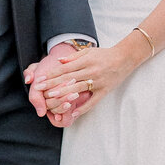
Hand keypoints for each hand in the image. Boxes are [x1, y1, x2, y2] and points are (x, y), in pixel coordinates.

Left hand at [33, 35, 150, 120]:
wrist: (125, 58)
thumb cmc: (105, 54)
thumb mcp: (89, 51)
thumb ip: (73, 57)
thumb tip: (59, 61)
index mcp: (86, 61)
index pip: (65, 68)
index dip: (52, 74)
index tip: (41, 79)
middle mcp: (91, 71)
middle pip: (68, 79)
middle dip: (53, 84)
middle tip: (39, 90)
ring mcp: (98, 82)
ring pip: (78, 89)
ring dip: (63, 94)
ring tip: (51, 98)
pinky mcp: (104, 91)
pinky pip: (93, 101)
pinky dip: (83, 108)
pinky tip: (73, 113)